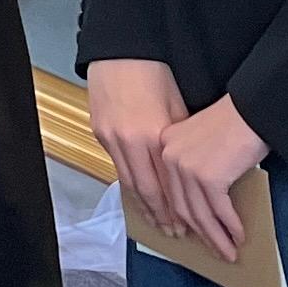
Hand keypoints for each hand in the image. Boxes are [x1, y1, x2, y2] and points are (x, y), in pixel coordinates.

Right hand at [85, 57, 191, 240]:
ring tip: (156, 222)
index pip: (166, 183)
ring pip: (128, 182)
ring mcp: (111, 137)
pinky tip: (138, 195)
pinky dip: (129, 183)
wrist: (121, 52)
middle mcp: (129, 141)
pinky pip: (116, 165)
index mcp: (153, 135)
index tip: (188, 225)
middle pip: (146, 190)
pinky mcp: (100, 132)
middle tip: (174, 233)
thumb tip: (186, 170)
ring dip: (143, 205)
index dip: (177, 208)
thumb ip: (179, 142)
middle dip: (161, 215)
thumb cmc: (155, 75)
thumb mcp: (178, 109)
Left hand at [157, 94, 268, 258]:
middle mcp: (169, 157)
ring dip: (217, 237)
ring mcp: (186, 168)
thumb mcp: (200, 140)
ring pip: (200, 215)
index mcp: (164, 146)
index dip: (181, 219)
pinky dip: (230, 227)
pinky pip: (219, 211)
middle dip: (202, 234)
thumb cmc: (233, 123)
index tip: (191, 236)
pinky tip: (239, 236)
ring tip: (229, 252)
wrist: (253, 108)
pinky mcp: (208, 178)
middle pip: (183, 207)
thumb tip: (200, 205)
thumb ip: (192, 165)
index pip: (169, 191)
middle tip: (216, 250)